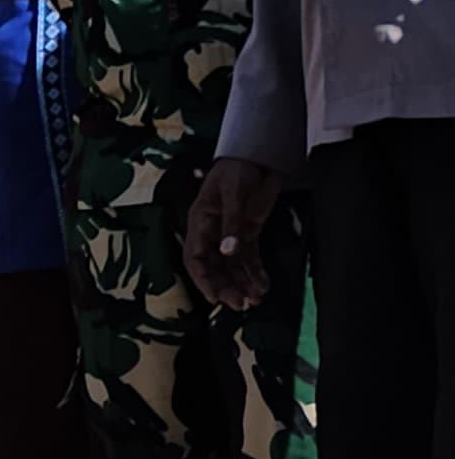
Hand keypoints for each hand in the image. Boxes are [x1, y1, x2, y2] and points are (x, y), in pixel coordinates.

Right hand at [182, 154, 282, 311]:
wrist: (258, 154)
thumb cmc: (239, 168)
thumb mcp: (235, 192)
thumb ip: (232, 223)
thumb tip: (228, 252)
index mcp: (201, 221)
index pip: (195, 257)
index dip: (203, 279)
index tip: (214, 297)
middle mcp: (212, 232)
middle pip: (214, 267)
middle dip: (226, 287)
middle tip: (241, 304)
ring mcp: (230, 234)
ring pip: (232, 267)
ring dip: (242, 284)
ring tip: (255, 300)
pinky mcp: (248, 233)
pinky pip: (249, 259)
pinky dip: (255, 273)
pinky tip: (263, 285)